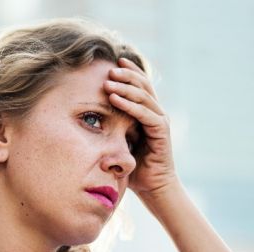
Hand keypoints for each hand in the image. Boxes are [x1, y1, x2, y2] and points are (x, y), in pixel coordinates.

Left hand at [104, 57, 177, 197]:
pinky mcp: (161, 132)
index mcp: (148, 112)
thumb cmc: (135, 166)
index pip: (140, 85)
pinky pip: (145, 114)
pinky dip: (129, 105)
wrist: (153, 187)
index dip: (129, 71)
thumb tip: (91, 116)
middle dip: (126, 74)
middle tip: (109, 67)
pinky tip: (115, 98)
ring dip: (125, 87)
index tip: (113, 61)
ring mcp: (160, 121)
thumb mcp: (120, 141)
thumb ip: (113, 126)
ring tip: (108, 80)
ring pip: (144, 96)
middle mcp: (156, 113)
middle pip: (143, 85)